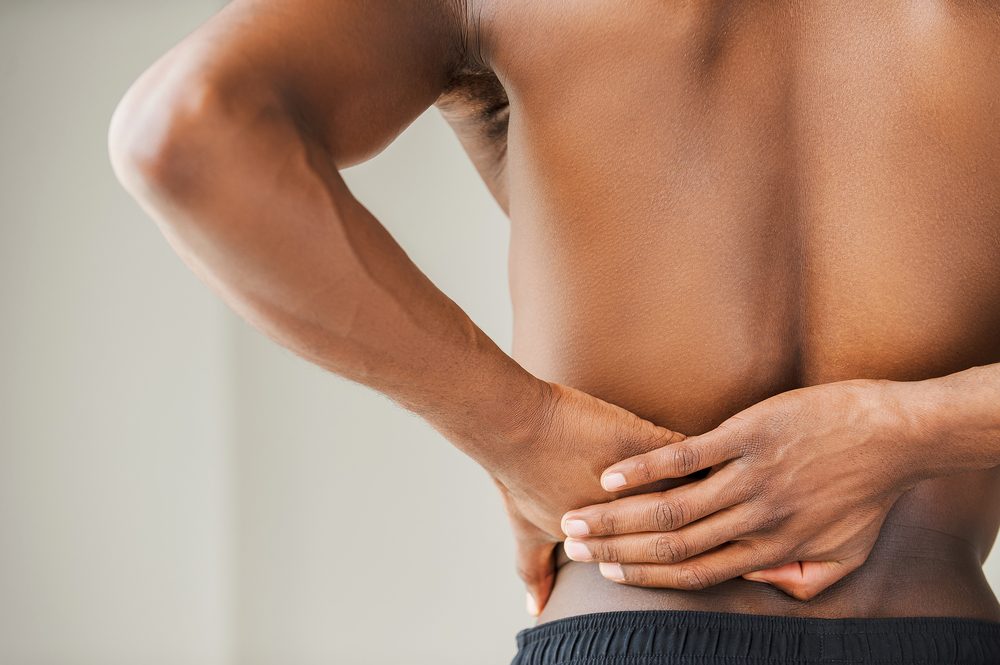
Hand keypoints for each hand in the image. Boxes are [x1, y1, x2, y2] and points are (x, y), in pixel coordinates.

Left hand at [491, 381, 687, 614]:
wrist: (515, 427)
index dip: (658, 540)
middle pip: (672, 524)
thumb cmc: (515, 476)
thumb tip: (534, 610)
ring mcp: (641, 482)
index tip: (670, 531)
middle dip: (687, 517)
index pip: (645, 547)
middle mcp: (628, 516)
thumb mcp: (524, 532)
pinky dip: (696, 452)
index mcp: (604, 540)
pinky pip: (682, 451)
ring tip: (709, 478)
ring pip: (686, 490)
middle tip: (701, 502)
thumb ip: (534, 572)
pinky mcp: (647, 444)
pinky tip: (704, 450)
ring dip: (699, 487)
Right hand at [558, 379, 924, 599]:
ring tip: (577, 516)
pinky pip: (686, 458)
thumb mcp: (847, 552)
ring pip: (670, 508)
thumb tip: (765, 586)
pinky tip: (611, 477)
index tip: (610, 573)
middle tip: (574, 546)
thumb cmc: (869, 493)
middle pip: (671, 545)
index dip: (647, 576)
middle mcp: (753, 520)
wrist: (894, 434)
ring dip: (616, 517)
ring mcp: (748, 477)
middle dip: (615, 549)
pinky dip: (645, 470)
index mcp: (771, 549)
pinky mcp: (746, 435)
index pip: (696, 572)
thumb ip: (804, 577)